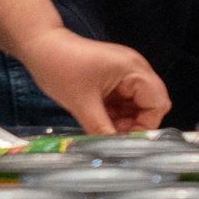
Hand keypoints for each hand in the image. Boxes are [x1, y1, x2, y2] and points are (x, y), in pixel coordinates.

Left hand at [17, 26, 169, 134]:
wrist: (41, 46)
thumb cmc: (60, 68)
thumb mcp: (81, 103)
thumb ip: (101, 129)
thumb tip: (112, 152)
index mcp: (134, 70)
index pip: (158, 103)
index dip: (146, 125)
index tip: (126, 141)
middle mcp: (135, 69)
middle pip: (151, 104)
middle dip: (136, 123)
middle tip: (114, 136)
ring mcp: (125, 72)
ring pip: (137, 104)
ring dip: (124, 120)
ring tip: (103, 128)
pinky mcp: (114, 76)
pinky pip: (124, 100)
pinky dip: (115, 113)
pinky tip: (99, 119)